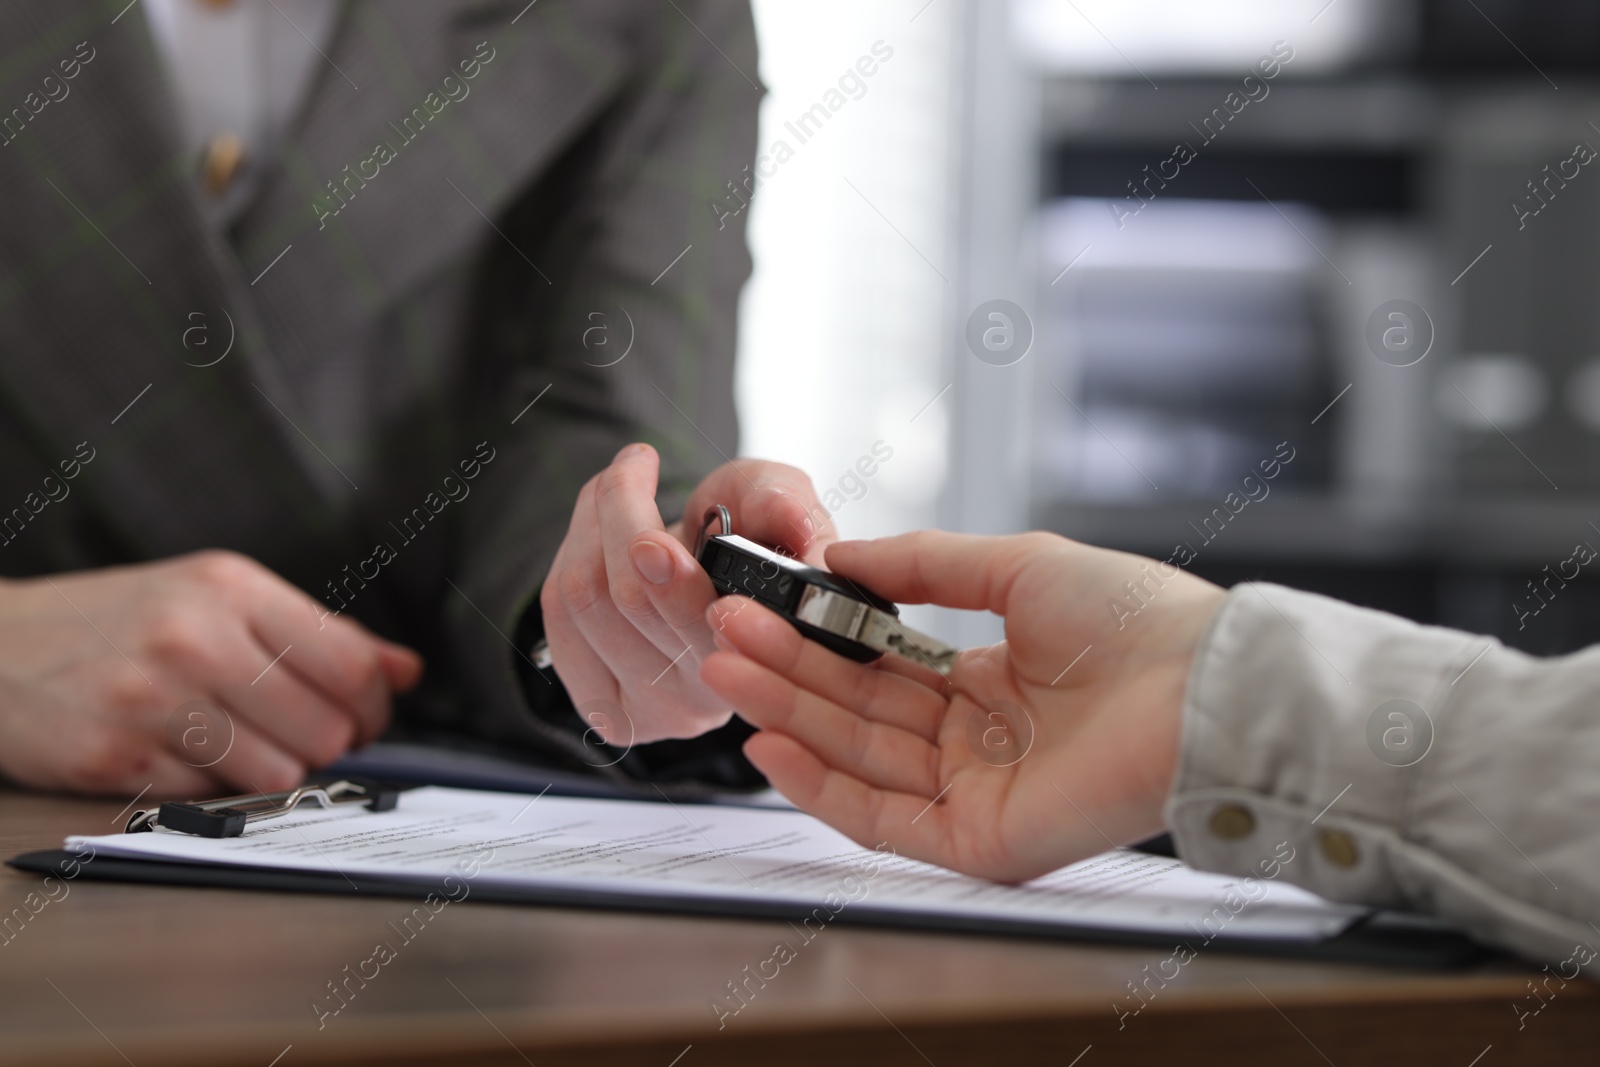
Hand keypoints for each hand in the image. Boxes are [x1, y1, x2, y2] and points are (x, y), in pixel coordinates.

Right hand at [0, 551, 421, 796]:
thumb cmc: (122, 620)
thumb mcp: (216, 598)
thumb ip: (317, 634)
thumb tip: (407, 669)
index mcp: (230, 588)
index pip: (351, 665)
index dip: (376, 706)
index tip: (368, 718)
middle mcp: (193, 637)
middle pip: (326, 729)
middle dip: (327, 745)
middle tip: (301, 737)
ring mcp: (150, 699)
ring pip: (279, 774)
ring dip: (273, 772)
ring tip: (237, 744)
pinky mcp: (114, 758)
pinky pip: (212, 798)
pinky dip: (210, 788)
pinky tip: (181, 754)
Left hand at [540, 443, 832, 744]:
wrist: (711, 579)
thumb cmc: (753, 541)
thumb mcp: (779, 504)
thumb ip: (787, 503)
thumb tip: (795, 524)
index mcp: (763, 663)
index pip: (706, 632)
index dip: (672, 587)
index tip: (652, 540)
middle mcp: (706, 703)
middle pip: (630, 604)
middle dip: (621, 513)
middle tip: (637, 461)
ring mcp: (648, 714)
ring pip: (584, 601)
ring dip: (590, 521)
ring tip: (620, 481)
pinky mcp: (600, 706)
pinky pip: (558, 614)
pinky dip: (569, 550)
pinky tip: (596, 528)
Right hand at [699, 531, 1225, 882]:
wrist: (1205, 684)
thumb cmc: (1138, 622)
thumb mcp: (1016, 566)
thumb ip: (924, 564)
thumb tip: (842, 558)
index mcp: (991, 685)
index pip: (881, 670)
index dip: (818, 642)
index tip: (763, 608)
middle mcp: (978, 744)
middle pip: (858, 712)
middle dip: (786, 672)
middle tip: (722, 633)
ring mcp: (977, 795)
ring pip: (859, 759)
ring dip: (786, 716)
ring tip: (725, 667)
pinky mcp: (980, 841)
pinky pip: (883, 820)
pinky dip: (820, 786)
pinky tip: (770, 743)